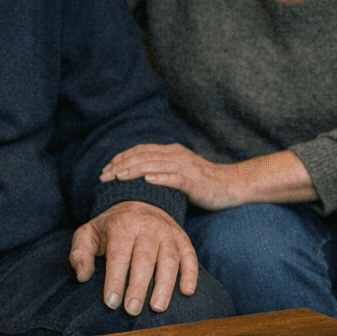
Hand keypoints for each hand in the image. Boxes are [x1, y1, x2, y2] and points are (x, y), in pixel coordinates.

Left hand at [69, 201, 198, 315]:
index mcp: (123, 225)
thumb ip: (80, 253)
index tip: (111, 302)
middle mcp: (148, 227)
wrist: (138, 201)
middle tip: (132, 310)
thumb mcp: (88, 233)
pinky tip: (186, 291)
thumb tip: (82, 276)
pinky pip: (189, 255)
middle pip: (145, 259)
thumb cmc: (111, 227)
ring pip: (170, 259)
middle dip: (138, 287)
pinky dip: (190, 274)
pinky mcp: (182, 238)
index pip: (119, 255)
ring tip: (157, 307)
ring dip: (165, 285)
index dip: (115, 279)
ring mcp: (168, 232)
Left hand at [99, 143, 248, 210]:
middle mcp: (176, 155)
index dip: (121, 158)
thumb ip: (162, 168)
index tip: (105, 169)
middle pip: (143, 156)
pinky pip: (175, 178)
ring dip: (134, 170)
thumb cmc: (205, 182)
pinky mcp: (194, 182)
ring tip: (118, 177)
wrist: (233, 185)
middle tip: (103, 176)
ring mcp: (186, 168)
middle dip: (121, 165)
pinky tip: (147, 180)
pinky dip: (160, 178)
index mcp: (171, 152)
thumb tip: (139, 176)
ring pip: (155, 165)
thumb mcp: (180, 171)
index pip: (140, 151)